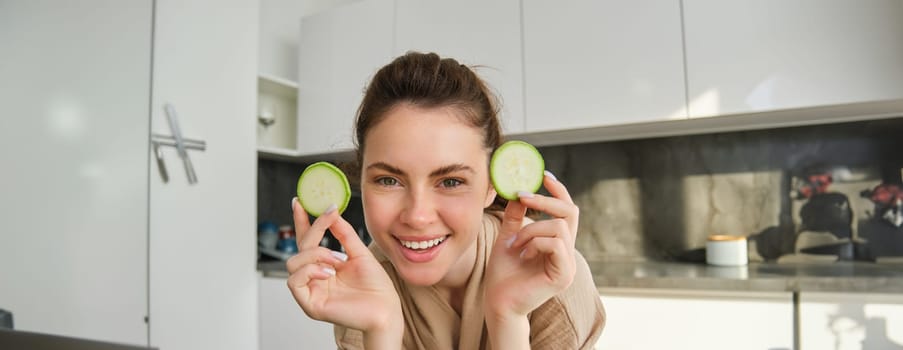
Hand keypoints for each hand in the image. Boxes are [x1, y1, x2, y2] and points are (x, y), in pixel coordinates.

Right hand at [286, 198, 401, 337]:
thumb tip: (332, 212)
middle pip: (299, 248)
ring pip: (292, 263)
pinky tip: (328, 272)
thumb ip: (344, 233)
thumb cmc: (376, 286)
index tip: (300, 202)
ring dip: (314, 254)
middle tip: (329, 217)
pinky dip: (310, 271)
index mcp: (325, 265)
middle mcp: (315, 277)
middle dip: (313, 230)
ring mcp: (311, 290)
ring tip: (336, 259)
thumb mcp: (359, 252)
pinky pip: (294, 281)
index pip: (308, 241)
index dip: (302, 221)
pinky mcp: (310, 304)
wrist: (386, 309)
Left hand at [484, 172, 578, 318]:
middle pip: (570, 212)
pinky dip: (535, 243)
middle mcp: (567, 253)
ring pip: (558, 227)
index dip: (559, 191)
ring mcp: (568, 265)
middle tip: (523, 196)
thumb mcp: (508, 237)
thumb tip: (519, 192)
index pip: (567, 211)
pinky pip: (555, 244)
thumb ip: (516, 217)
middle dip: (545, 200)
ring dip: (531, 229)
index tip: (544, 175)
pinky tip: (522, 254)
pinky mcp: (563, 276)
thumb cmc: (503, 274)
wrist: (498, 303)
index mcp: (558, 244)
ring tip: (515, 243)